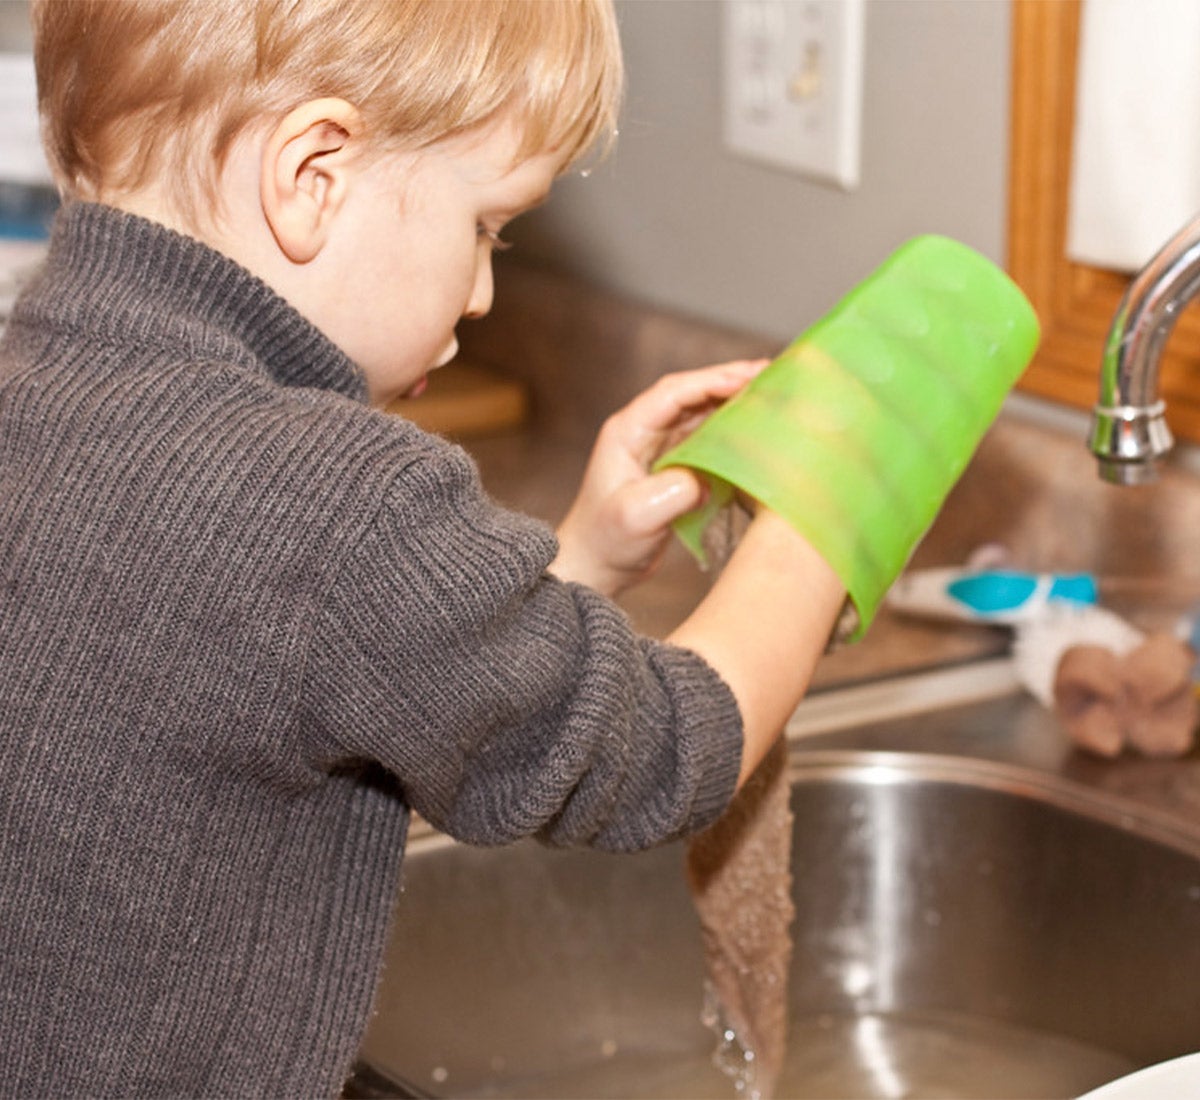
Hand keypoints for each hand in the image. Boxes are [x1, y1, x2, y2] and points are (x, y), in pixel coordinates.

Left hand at [550, 359, 768, 596]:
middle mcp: (645, 432)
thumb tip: (704, 481)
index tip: (746, 378)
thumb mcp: (635, 517)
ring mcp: (661, 448)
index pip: (673, 394)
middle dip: (729, 382)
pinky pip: (708, 438)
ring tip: (771, 395)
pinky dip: (732, 430)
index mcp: (628, 431)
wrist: (596, 565)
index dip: (710, 382)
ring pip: (702, 413)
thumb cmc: (606, 540)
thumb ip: (670, 494)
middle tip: (771, 374)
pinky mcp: (676, 466)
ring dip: (734, 403)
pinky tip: (757, 430)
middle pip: (692, 394)